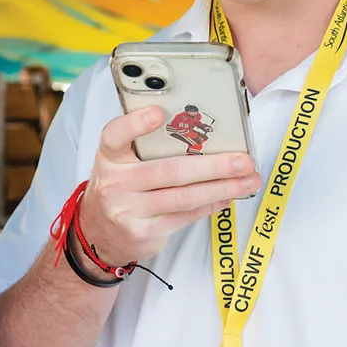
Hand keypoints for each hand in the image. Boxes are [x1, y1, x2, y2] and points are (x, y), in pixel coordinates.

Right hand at [77, 107, 259, 266]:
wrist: (99, 233)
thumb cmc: (120, 187)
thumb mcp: (120, 162)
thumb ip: (145, 146)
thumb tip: (199, 130)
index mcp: (109, 157)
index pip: (116, 136)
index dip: (135, 124)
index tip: (159, 113)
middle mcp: (115, 183)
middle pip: (169, 171)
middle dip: (212, 165)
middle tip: (243, 159)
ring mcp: (129, 210)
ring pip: (184, 197)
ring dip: (221, 187)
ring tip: (248, 179)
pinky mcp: (145, 231)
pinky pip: (186, 215)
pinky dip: (212, 204)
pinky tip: (229, 195)